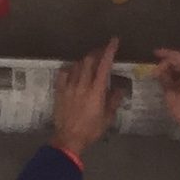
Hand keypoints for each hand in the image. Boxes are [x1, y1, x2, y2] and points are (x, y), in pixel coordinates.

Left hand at [50, 40, 125, 157]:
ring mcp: (69, 86)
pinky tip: (72, 71)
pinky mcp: (59, 91)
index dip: (109, 50)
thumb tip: (119, 88)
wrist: (69, 139)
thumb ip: (114, 100)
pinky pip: (63, 74)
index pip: (104, 65)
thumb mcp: (108, 117)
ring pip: (76, 65)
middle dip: (96, 52)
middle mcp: (82, 84)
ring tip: (89, 63)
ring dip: (84, 61)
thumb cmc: (91, 130)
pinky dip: (69, 69)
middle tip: (102, 51)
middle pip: (89, 60)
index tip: (114, 41)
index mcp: (96, 90)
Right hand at [155, 48, 179, 168]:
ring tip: (162, 72)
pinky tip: (172, 78)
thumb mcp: (171, 95)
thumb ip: (165, 79)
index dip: (166, 53)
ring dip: (176, 67)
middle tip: (157, 64)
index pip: (179, 56)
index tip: (155, 53)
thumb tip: (159, 71)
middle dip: (170, 60)